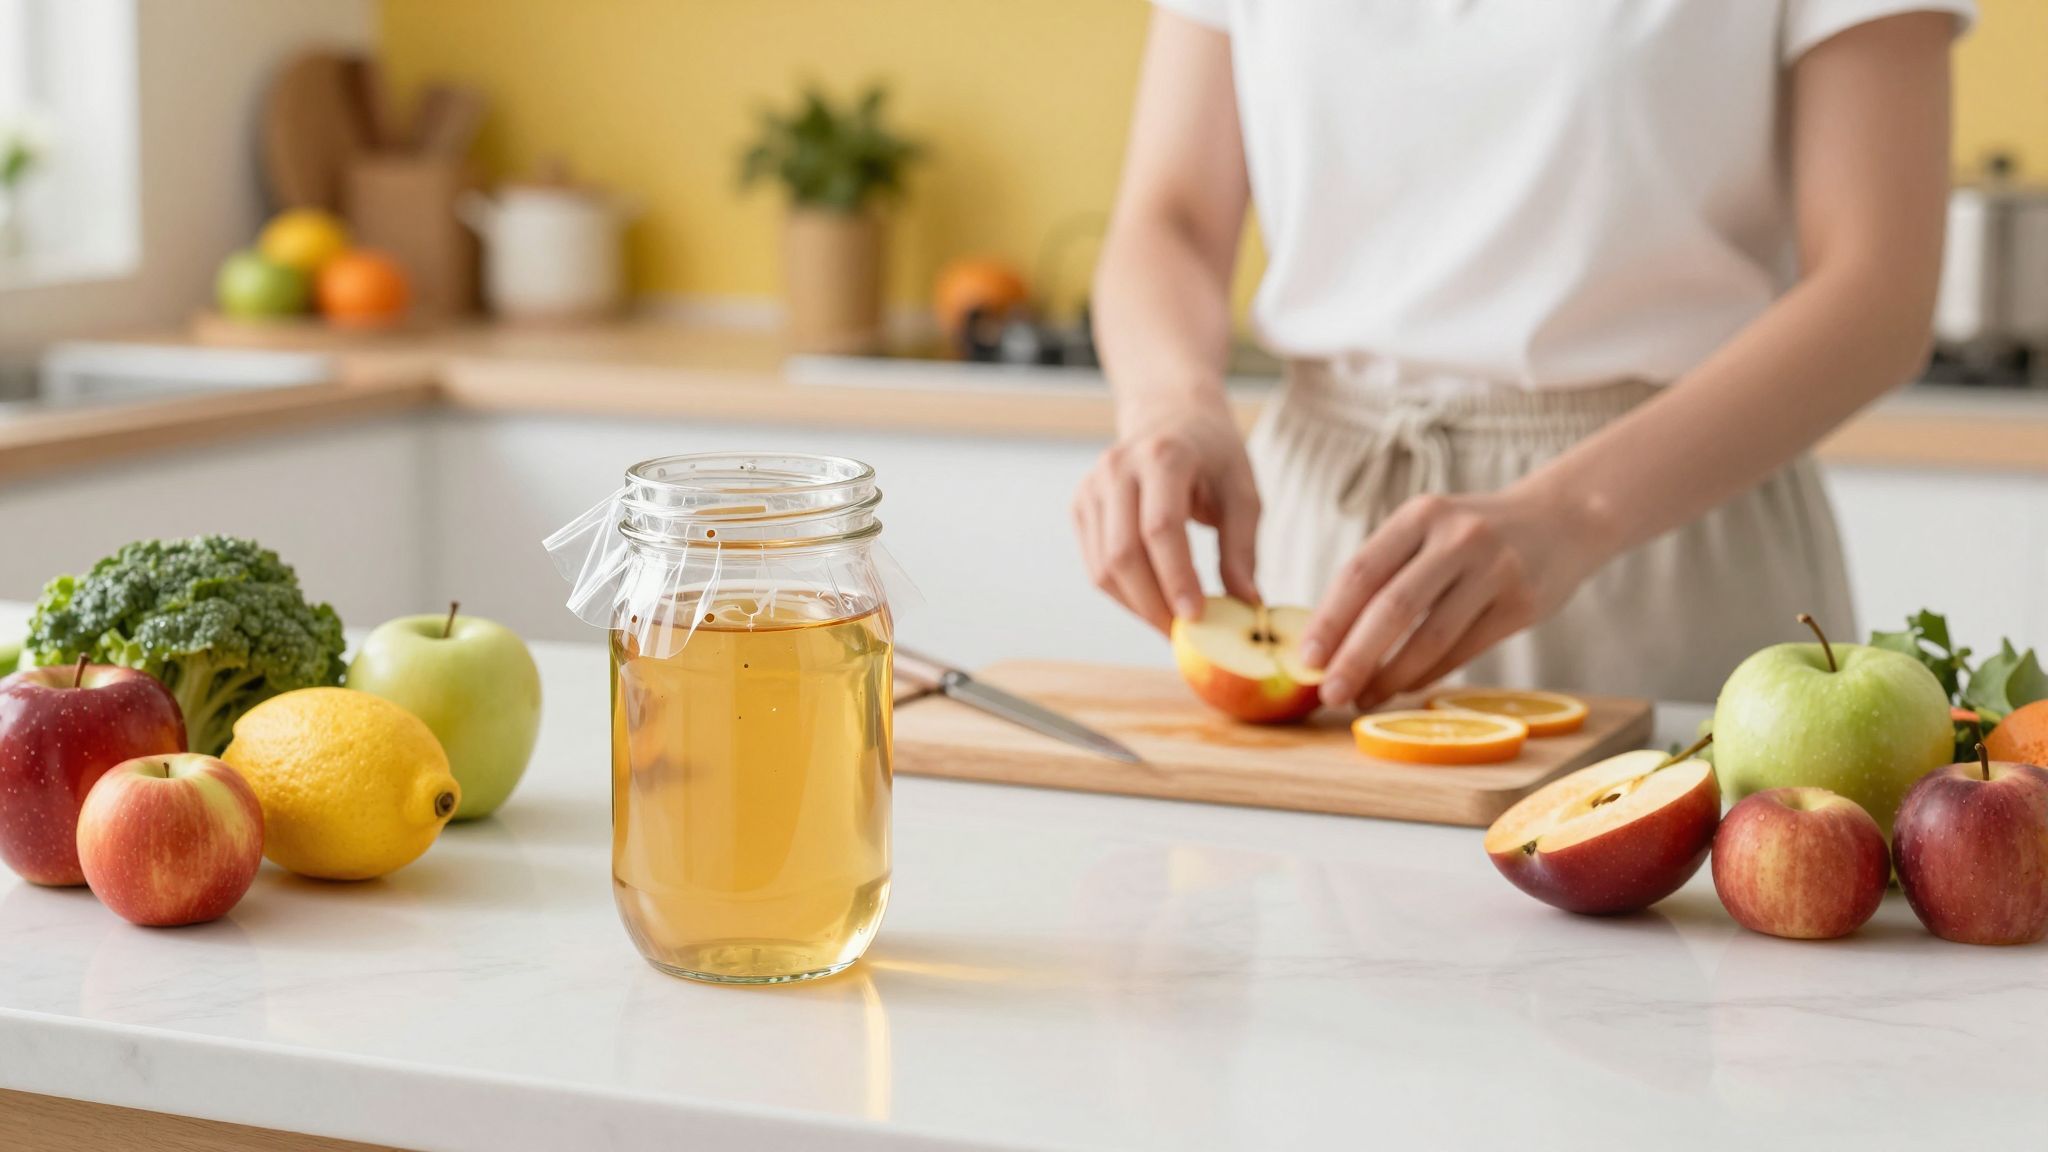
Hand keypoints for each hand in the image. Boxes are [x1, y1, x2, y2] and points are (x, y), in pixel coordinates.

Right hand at [1073, 404, 1259, 631]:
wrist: (1170, 415)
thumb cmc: (1213, 455)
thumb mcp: (1243, 491)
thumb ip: (1242, 548)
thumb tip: (1245, 606)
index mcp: (1163, 456)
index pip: (1160, 528)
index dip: (1176, 578)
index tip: (1196, 617)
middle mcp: (1118, 468)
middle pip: (1124, 553)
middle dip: (1153, 604)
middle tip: (1184, 636)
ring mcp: (1092, 487)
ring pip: (1103, 566)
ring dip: (1137, 605)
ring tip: (1172, 625)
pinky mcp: (1081, 506)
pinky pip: (1095, 564)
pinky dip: (1123, 593)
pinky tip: (1152, 603)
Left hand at [1298, 486, 1606, 708]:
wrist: (1563, 519)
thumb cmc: (1473, 535)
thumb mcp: (1429, 529)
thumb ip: (1386, 570)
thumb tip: (1329, 638)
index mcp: (1421, 515)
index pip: (1361, 571)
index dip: (1330, 619)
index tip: (1306, 658)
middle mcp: (1457, 537)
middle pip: (1392, 608)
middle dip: (1354, 657)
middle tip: (1329, 693)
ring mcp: (1494, 570)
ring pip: (1430, 637)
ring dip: (1391, 677)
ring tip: (1363, 698)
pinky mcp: (1521, 604)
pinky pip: (1463, 651)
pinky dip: (1427, 675)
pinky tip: (1404, 688)